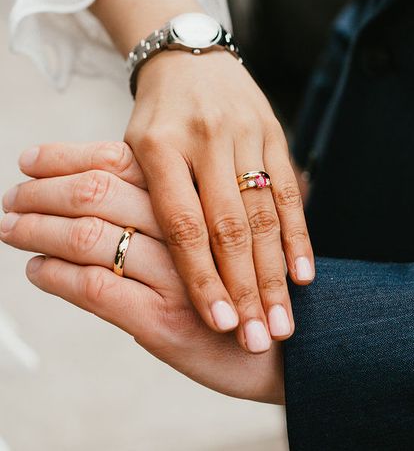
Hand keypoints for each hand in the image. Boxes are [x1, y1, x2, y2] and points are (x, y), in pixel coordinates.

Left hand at [0, 142, 283, 402]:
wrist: (288, 352)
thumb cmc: (243, 293)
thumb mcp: (220, 238)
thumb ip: (177, 218)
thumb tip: (116, 200)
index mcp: (197, 199)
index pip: (118, 163)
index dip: (68, 157)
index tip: (31, 159)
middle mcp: (185, 231)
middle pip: (98, 192)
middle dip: (43, 193)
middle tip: (11, 195)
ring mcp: (173, 277)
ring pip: (89, 235)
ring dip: (38, 229)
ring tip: (11, 226)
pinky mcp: (162, 323)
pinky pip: (96, 289)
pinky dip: (57, 277)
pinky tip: (36, 269)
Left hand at [125, 50, 314, 352]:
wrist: (187, 59)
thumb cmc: (154, 119)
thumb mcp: (131, 151)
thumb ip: (142, 204)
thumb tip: (133, 270)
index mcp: (157, 146)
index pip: (183, 225)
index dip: (203, 278)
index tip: (220, 324)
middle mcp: (204, 139)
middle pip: (230, 226)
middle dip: (247, 288)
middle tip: (258, 339)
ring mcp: (244, 133)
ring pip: (265, 214)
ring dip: (276, 273)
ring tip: (283, 322)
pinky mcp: (273, 132)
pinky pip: (289, 190)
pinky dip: (298, 235)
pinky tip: (304, 275)